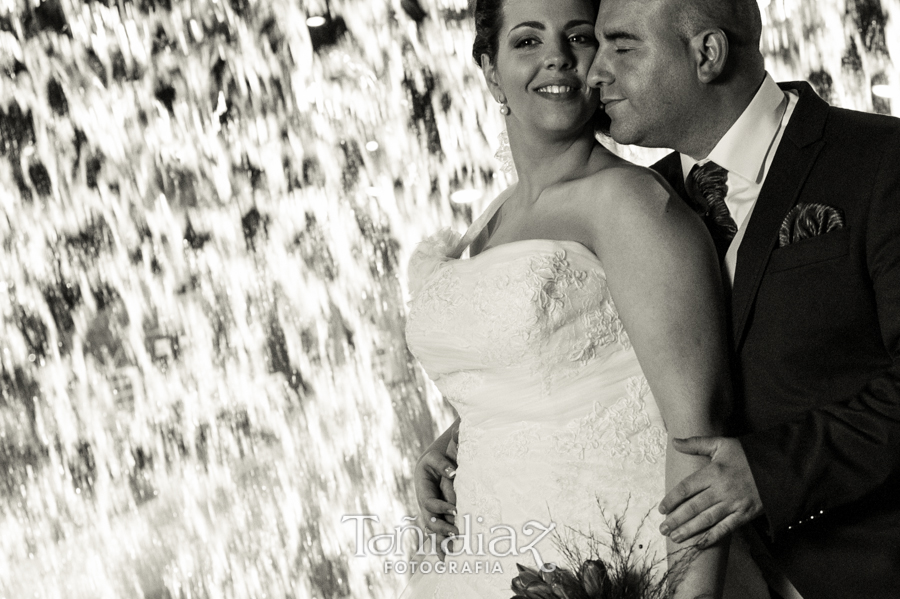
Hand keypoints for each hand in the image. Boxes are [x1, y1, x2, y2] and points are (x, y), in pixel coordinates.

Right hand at [414, 428, 459, 557]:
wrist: (428, 467)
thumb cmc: (433, 461)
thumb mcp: (435, 459)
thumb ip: (443, 465)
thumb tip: (454, 473)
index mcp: (423, 492)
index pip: (430, 504)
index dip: (441, 508)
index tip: (455, 511)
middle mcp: (424, 506)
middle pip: (429, 522)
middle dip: (442, 529)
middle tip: (456, 533)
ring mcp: (429, 514)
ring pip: (432, 532)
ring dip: (439, 543)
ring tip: (449, 555)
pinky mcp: (435, 518)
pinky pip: (436, 535)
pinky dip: (439, 546)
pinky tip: (445, 559)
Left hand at [658, 436, 762, 547]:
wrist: (778, 466)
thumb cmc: (747, 454)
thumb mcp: (721, 444)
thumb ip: (696, 443)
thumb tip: (675, 441)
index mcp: (713, 472)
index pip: (686, 488)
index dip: (672, 499)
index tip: (661, 509)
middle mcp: (721, 490)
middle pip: (693, 507)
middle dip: (676, 519)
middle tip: (663, 529)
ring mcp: (733, 504)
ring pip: (706, 520)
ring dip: (689, 530)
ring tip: (675, 537)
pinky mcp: (744, 514)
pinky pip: (725, 529)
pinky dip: (711, 538)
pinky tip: (699, 545)